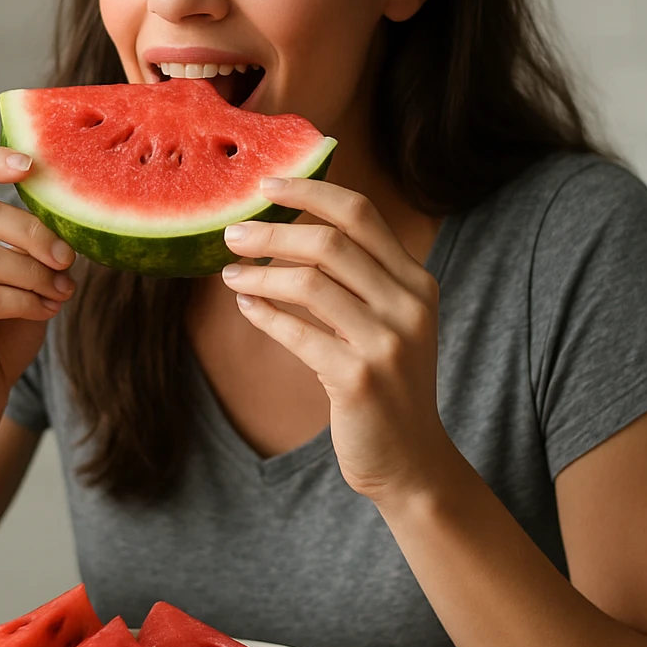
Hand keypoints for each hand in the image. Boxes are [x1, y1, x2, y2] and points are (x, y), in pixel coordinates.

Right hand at [0, 147, 76, 445]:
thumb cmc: (1, 337)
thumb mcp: (23, 279)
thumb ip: (31, 245)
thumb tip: (67, 212)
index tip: (33, 166)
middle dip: (32, 232)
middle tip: (65, 259)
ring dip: (34, 273)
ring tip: (60, 293)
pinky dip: (25, 301)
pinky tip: (44, 312)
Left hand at [219, 176, 447, 502]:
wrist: (411, 460)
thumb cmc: (386, 384)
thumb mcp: (386, 322)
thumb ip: (355, 280)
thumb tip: (283, 232)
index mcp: (416, 281)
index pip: (360, 214)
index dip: (310, 192)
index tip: (266, 186)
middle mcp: (408, 305)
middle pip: (330, 242)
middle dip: (271, 232)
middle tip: (232, 234)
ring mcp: (387, 342)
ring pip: (308, 283)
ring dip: (259, 274)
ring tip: (230, 274)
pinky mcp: (359, 379)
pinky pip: (296, 333)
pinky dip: (263, 314)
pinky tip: (246, 306)